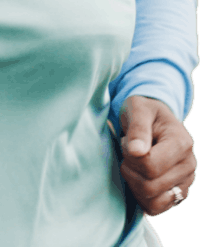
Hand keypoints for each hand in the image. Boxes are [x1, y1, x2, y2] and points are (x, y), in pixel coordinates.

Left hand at [120, 95, 196, 215]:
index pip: (150, 166)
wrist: (153, 118)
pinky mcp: (178, 194)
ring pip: (153, 201)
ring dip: (134, 184)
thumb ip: (137, 128)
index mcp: (182, 143)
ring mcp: (185, 182)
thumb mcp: (138, 109)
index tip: (127, 142)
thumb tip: (136, 151)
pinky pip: (156, 208)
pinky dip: (141, 197)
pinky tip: (137, 177)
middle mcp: (188, 166)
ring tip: (134, 164)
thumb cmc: (144, 111)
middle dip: (129, 169)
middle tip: (128, 152)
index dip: (130, 156)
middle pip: (150, 186)